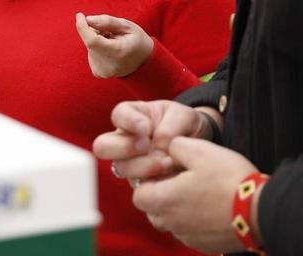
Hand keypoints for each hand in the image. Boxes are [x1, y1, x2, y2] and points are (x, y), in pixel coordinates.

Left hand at [75, 13, 153, 78]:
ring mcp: (102, 72)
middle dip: (95, 32)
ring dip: (97, 41)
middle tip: (111, 33)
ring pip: (90, 47)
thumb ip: (107, 22)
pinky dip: (97, 49)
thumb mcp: (127, 26)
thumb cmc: (137, 40)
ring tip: (113, 43)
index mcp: (117, 53)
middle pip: (91, 42)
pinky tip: (109, 51)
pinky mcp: (98, 73)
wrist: (144, 62)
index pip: (92, 41)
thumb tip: (88, 19)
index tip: (80, 15)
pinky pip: (91, 54)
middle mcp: (107, 65)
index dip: (83, 27)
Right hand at [93, 100, 207, 182]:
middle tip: (146, 146)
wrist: (199, 145)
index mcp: (133, 117)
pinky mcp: (140, 183)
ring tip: (168, 163)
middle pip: (103, 146)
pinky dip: (154, 182)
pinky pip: (138, 186)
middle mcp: (125, 141)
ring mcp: (130, 163)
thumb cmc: (186, 125)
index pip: (118, 115)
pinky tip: (170, 176)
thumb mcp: (183, 116)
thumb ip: (169, 128)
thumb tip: (157, 151)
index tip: (146, 127)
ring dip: (144, 166)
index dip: (128, 121)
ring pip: (121, 168)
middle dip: (124, 147)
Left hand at [133, 137, 260, 253]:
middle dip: (161, 194)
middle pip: (153, 210)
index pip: (138, 194)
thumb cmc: (228, 179)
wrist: (260, 211)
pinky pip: (189, 231)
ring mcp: (189, 237)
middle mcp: (172, 223)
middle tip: (182, 178)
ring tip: (198, 191)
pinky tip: (211, 205)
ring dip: (177, 208)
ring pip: (171, 222)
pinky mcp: (205, 245)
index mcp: (164, 200)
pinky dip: (194, 220)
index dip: (149, 179)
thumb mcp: (200, 149)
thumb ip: (174, 145)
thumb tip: (167, 148)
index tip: (166, 169)